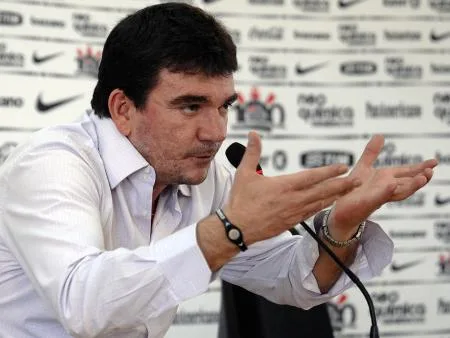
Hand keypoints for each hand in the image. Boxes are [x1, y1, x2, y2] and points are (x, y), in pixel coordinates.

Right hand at [224, 132, 360, 244]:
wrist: (237, 229)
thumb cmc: (240, 201)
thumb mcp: (244, 173)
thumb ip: (252, 152)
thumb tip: (254, 134)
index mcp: (284, 186)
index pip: (312, 177)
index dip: (329, 171)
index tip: (343, 167)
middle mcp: (293, 200)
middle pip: (323, 191)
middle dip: (342, 184)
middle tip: (359, 179)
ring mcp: (294, 212)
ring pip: (321, 203)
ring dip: (337, 195)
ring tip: (351, 190)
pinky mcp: (292, 222)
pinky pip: (312, 213)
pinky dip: (324, 206)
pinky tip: (331, 203)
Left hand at [329, 135, 436, 239]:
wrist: (340, 209)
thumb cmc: (353, 190)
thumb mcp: (363, 167)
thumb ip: (372, 153)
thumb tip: (380, 135)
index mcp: (386, 179)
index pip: (407, 173)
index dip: (420, 168)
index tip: (434, 162)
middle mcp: (385, 189)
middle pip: (407, 184)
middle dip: (420, 178)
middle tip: (431, 171)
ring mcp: (377, 197)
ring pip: (398, 193)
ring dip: (410, 186)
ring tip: (422, 178)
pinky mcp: (366, 203)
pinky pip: (377, 197)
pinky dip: (386, 191)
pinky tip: (392, 184)